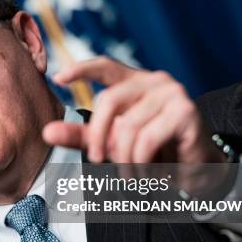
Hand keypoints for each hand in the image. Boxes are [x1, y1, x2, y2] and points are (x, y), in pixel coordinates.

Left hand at [43, 57, 226, 164]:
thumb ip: (81, 136)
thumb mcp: (111, 142)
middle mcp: (153, 80)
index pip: (105, 66)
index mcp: (133, 82)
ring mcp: (171, 93)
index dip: (81, 69)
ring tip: (132, 175)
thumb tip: (46, 132)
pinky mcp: (185, 111)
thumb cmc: (152, 152)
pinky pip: (147, 139)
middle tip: (98, 162)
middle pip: (108, 101)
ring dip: (125, 159)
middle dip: (98, 137)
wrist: (194, 171)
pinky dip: (142, 163)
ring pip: (128, 126)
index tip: (58, 78)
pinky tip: (148, 174)